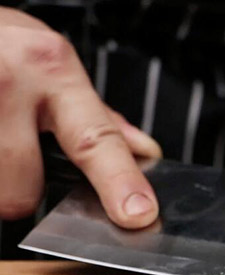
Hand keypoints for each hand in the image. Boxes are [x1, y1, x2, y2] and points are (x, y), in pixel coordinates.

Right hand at [0, 7, 160, 227]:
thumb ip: (97, 116)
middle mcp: (11, 84)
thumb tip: (144, 153)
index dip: (119, 181)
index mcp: (53, 71)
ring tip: (0, 143)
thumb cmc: (7, 47)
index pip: (94, 139)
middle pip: (24, 189)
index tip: (138, 212)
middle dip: (23, 187)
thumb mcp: (54, 65)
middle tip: (21, 156)